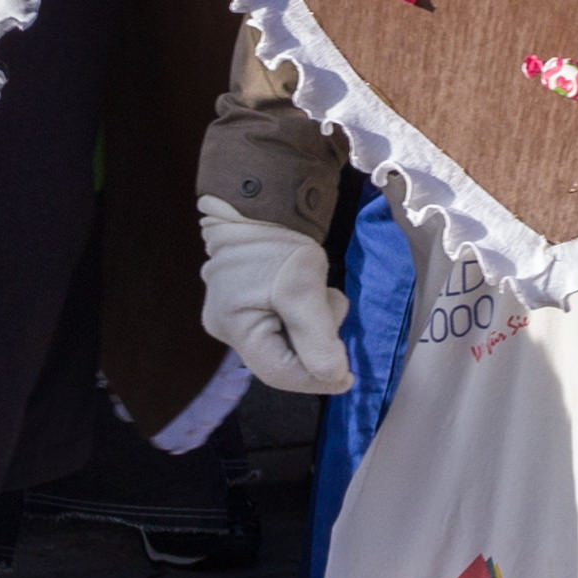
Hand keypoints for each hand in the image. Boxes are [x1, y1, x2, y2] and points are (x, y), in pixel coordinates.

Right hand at [198, 199, 353, 392]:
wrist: (262, 198)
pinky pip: (281, 322)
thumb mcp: (303, 289)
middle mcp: (227, 327)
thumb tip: (334, 377)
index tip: (350, 376)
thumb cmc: (278, 241)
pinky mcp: (246, 301)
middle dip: (316, 340)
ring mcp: (234, 314)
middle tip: (331, 305)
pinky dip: (303, 313)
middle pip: (281, 357)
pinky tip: (309, 289)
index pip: (278, 373)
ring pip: (285, 340)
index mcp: (233, 326)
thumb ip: (317, 337)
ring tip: (322, 290)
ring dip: (313, 323)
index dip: (316, 379)